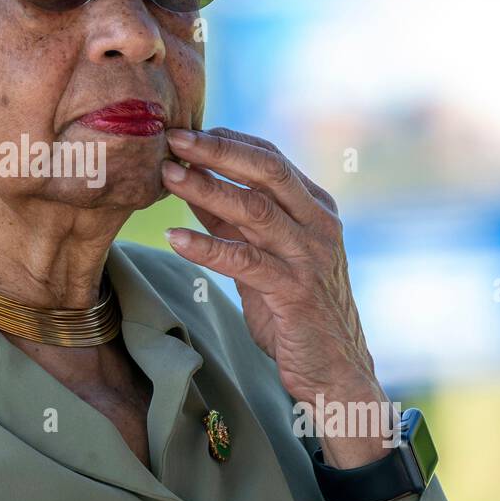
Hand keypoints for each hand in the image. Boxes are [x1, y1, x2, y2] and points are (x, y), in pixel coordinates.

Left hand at [160, 126, 391, 467]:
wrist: (333, 370)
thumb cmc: (293, 310)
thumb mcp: (262, 254)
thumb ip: (233, 219)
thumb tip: (192, 179)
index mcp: (315, 208)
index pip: (270, 157)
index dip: (226, 140)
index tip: (184, 130)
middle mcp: (318, 225)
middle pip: (267, 171)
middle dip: (217, 150)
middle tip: (173, 138)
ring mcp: (310, 257)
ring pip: (256, 211)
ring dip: (206, 189)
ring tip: (166, 176)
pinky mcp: (295, 292)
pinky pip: (246, 261)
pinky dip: (208, 248)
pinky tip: (176, 238)